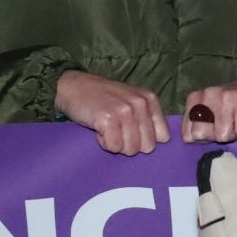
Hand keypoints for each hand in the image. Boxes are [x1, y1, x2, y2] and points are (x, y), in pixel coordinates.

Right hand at [54, 70, 168, 155]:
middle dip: (131, 144)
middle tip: (116, 131)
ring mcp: (125, 111)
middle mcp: (141, 104)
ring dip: (116, 144)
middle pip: (147, 146)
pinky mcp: (108, 120)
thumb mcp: (131, 101)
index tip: (131, 132)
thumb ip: (147, 117)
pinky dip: (104, 143)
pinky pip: (114, 147)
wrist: (72, 87)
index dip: (145, 140)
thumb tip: (161, 142)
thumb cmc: (102, 98)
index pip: (163, 136)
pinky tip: (98, 129)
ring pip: (131, 149)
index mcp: (150, 100)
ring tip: (107, 128)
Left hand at [181, 76, 236, 143]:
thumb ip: (196, 128)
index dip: (204, 138)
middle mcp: (208, 94)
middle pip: (202, 134)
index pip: (188, 135)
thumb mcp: (210, 117)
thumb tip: (191, 139)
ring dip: (234, 133)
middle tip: (228, 125)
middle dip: (216, 136)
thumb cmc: (233, 108)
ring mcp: (226, 94)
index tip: (215, 128)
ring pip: (223, 135)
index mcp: (195, 98)